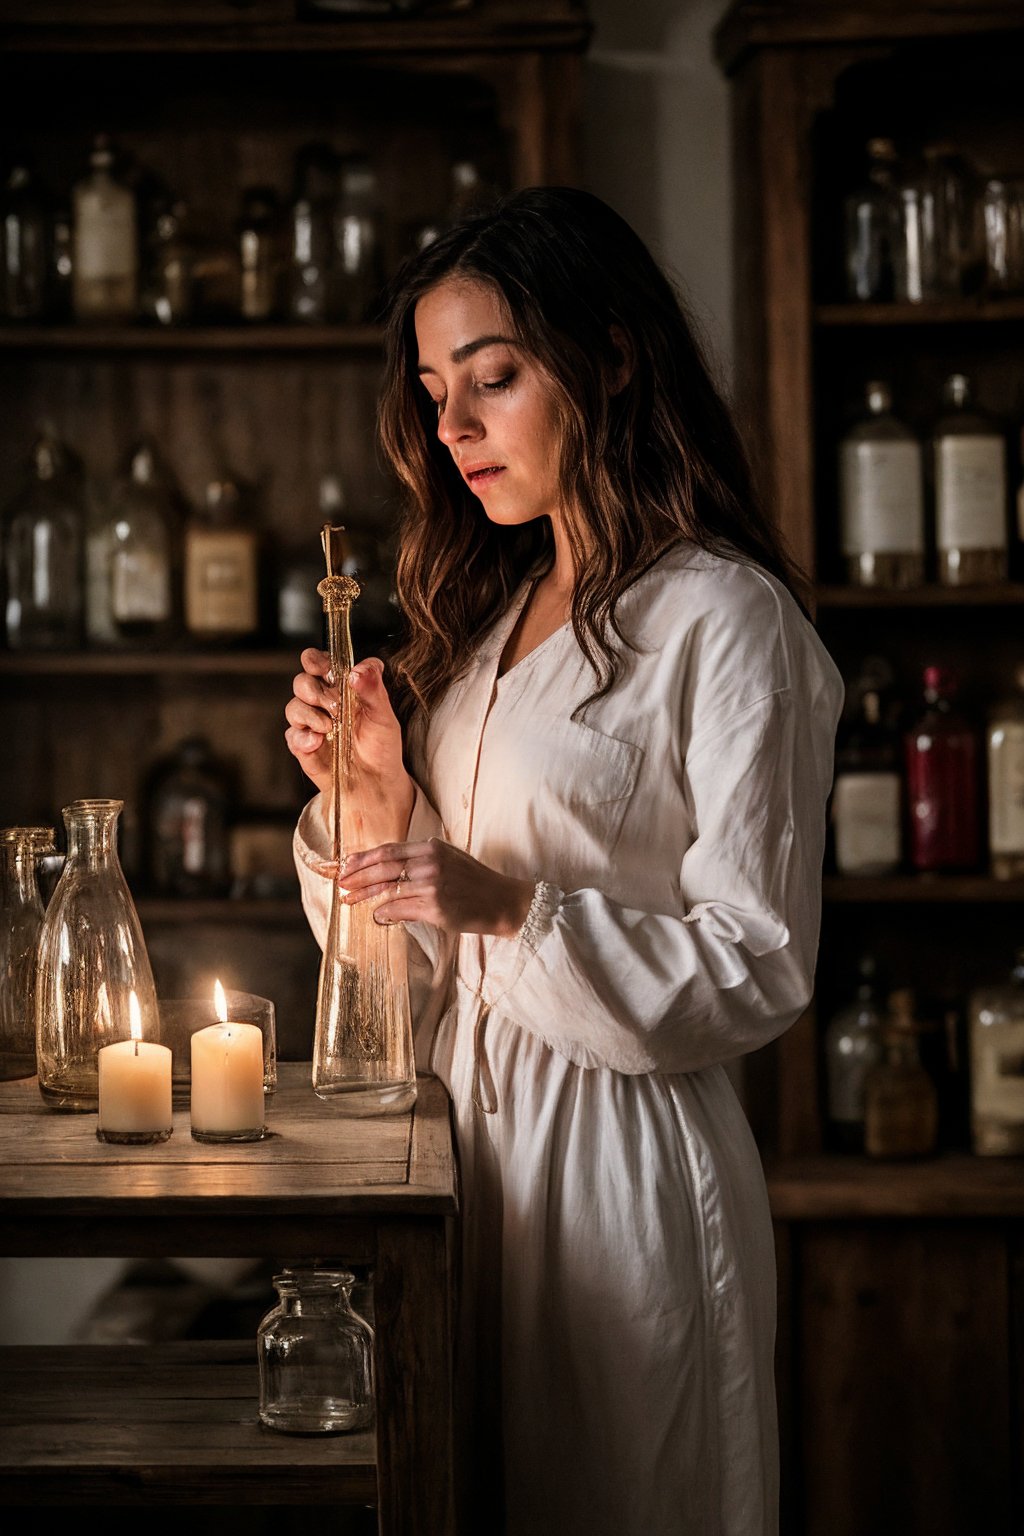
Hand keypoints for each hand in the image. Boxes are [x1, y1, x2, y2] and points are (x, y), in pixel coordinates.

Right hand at [284, 649, 413, 840]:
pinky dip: (303, 737)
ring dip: (309, 714)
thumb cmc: (382, 746)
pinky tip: (318, 741)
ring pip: (293, 707)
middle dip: (313, 690)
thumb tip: (358, 670)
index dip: (315, 660)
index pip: (318, 663)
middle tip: (333, 705)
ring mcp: (311, 725)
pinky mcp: (303, 747)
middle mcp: (322, 703)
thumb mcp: (384, 716)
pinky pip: (292, 736)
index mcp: (340, 688)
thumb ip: (373, 689)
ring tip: (330, 727)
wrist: (377, 783)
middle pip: (301, 682)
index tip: (323, 667)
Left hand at [341, 837, 534, 938]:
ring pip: (388, 889)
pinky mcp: (436, 908)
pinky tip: (377, 914)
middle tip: (340, 884)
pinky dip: (385, 911)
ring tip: (349, 900)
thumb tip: (386, 869)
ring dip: (365, 896)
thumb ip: (420, 860)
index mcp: (432, 848)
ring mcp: (432, 885)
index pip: (388, 850)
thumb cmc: (474, 882)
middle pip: (383, 867)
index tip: (345, 865)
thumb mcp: (448, 859)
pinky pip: (401, 909)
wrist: (502, 901)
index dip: (363, 858)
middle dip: (357, 876)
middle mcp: (430, 863)